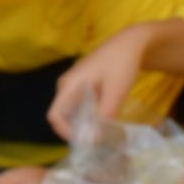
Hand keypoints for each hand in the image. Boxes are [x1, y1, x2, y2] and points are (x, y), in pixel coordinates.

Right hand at [48, 30, 149, 144]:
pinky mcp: (80, 84)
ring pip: (70, 111)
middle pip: (61, 115)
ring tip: (102, 131)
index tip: (85, 141)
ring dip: (82, 123)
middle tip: (97, 140)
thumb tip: (94, 140)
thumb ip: (105, 116)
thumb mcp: (115, 92)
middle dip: (76, 130)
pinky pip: (77, 105)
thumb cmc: (121, 64)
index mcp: (69, 85)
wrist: (129, 43)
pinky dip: (87, 115)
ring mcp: (72, 84)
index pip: (54, 116)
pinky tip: (103, 118)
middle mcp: (65, 85)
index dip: (65, 132)